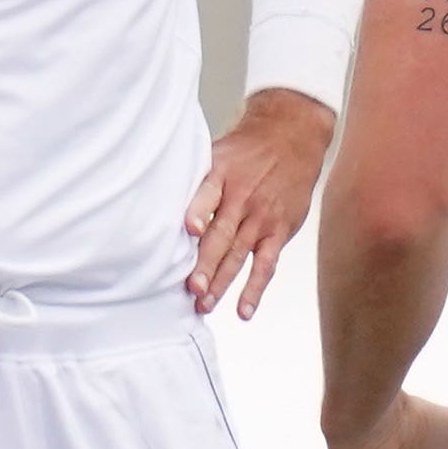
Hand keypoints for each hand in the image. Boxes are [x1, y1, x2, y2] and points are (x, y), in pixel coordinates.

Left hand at [185, 88, 333, 317]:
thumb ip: (195, 184)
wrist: (291, 137)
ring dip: (222, 282)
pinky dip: (255, 289)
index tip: (190, 229)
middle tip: (191, 288)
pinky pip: (266, 264)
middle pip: (221, 234)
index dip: (199, 211)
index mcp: (222, 175)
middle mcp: (243, 198)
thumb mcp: (218, 154)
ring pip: (239, 254)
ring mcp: (262, 217)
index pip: (209, 193)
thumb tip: (156, 206)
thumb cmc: (246, 151)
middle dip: (206, 263)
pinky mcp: (279, 231)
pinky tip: (243, 311)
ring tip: (204, 304)